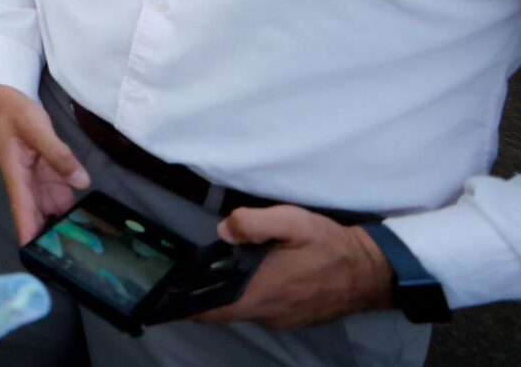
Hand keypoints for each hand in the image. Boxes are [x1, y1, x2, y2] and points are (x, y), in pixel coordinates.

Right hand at [0, 84, 88, 243]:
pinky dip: (71, 208)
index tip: (38, 258)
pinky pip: (60, 195)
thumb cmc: (13, 112)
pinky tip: (87, 220)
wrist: (5, 97)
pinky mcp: (47, 173)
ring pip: (51, 209)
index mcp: (16, 175)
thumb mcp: (35, 127)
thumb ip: (58, 154)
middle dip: (51, 237)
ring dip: (64, 225)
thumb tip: (81, 181)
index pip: (23, 211)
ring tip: (86, 247)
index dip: (30, 234)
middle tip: (74, 259)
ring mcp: (37, 179)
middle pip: (38, 216)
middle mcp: (26, 183)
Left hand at [196, 208, 394, 329]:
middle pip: (224, 308)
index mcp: (260, 293)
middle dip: (210, 291)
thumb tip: (224, 232)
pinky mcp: (296, 318)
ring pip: (245, 307)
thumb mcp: (292, 222)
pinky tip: (259, 273)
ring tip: (230, 264)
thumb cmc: (330, 246)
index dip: (186, 304)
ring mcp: (283, 320)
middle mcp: (268, 314)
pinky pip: (264, 308)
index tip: (169, 293)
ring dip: (235, 290)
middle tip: (201, 267)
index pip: (210, 310)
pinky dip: (255, 294)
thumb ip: (253, 223)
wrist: (372, 271)